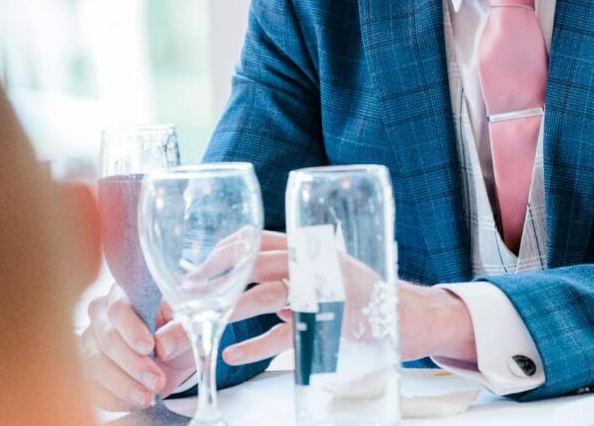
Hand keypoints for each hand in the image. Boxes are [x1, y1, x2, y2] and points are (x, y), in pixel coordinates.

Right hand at [79, 284, 192, 410]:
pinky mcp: (87, 370)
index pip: (119, 308)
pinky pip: (93, 387)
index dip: (132, 329)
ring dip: (124, 384)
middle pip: (107, 339)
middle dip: (133, 364)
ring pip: (96, 365)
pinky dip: (115, 397)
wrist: (173, 358)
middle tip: (157, 381)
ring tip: (148, 396)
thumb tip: (163, 345)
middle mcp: (101, 316)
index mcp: (125, 294)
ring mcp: (90, 343)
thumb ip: (179, 333)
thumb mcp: (188, 328)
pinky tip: (136, 400)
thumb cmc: (178, 333)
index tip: (149, 347)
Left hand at [216, 231, 477, 367]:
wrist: (413, 316)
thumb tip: (235, 282)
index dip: (221, 252)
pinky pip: (287, 336)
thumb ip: (289, 272)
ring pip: (266, 295)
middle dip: (211, 283)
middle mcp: (315, 261)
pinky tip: (232, 355)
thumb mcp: (324, 272)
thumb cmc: (361, 294)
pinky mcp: (332, 322)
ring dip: (226, 314)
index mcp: (310, 246)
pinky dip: (255, 347)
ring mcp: (324, 290)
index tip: (192, 271)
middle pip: (253, 264)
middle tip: (180, 303)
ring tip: (198, 331)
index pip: (257, 238)